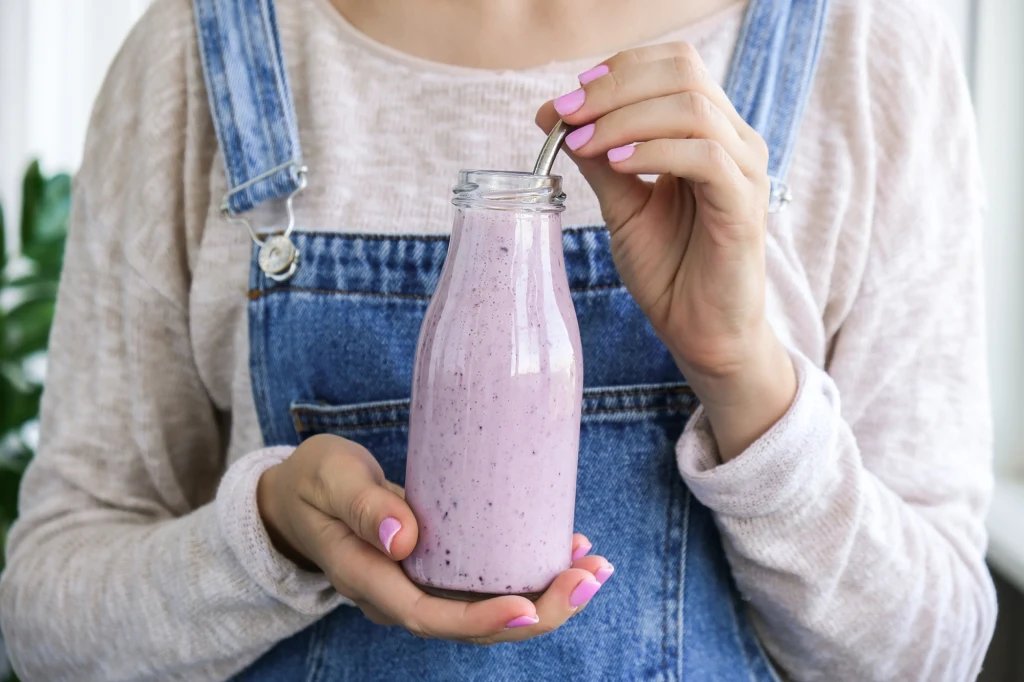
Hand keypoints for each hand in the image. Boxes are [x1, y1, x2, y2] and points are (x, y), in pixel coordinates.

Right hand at [257, 434, 611, 643]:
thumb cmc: (315, 483)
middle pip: (474, 625)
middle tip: (589, 578)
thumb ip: (362, 506)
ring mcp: (425, 584)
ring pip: (491, 607)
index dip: (481, 620)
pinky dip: (533, 572)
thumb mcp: (329, 479)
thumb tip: (404, 538)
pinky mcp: (443, 567)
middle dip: (538, 611)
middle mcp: (403, 594)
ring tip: (596, 569)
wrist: (304, 496)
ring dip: (548, 597)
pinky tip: (571, 551)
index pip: (429, 616)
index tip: (528, 607)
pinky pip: (491, 582)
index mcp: (371, 580)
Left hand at [537, 42, 796, 459]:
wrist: (699, 331)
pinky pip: (706, 157)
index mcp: (706, 132)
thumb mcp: (621, 203)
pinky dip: (655, 151)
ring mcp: (744, 171)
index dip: (619, 70)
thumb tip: (550, 114)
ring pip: (692, 109)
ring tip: (584, 143)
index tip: (568, 98)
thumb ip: (597, 157)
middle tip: (566, 115)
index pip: (673, 65)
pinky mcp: (745, 206)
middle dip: (615, 87)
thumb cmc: (667, 269)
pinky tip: (619, 164)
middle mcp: (733, 141)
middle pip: (683, 73)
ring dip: (627, 118)